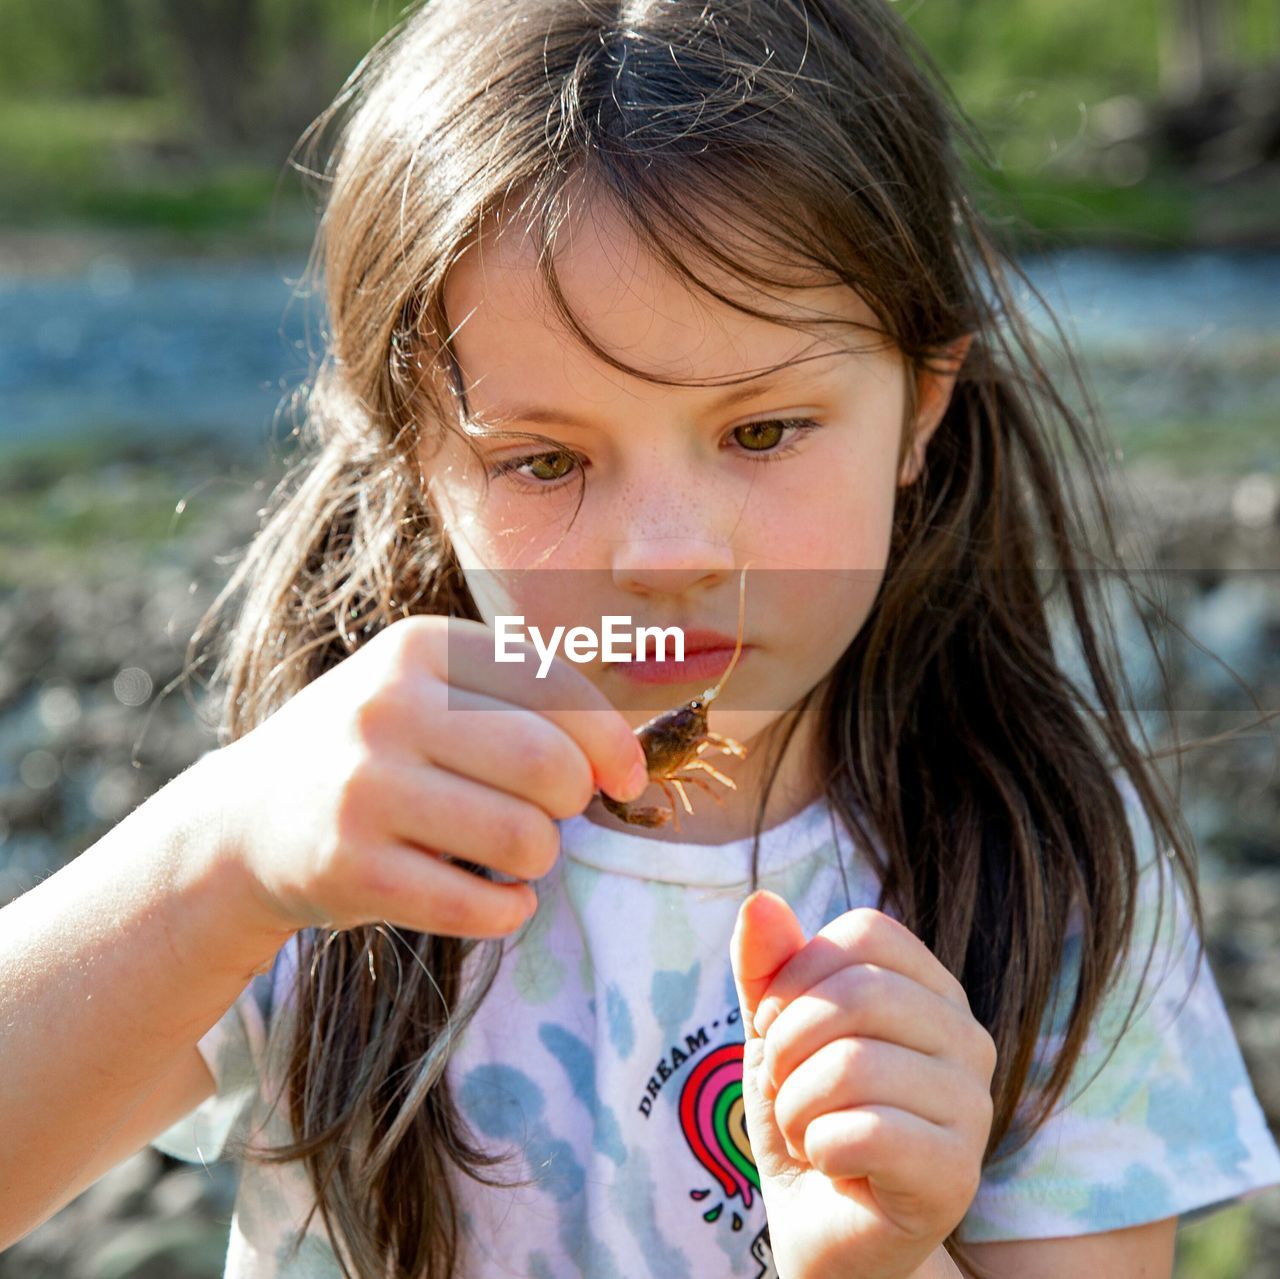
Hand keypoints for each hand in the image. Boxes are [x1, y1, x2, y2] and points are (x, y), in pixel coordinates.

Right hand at [213, 613, 647, 938]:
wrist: (245, 820)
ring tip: (519, 855)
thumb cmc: (373, 752)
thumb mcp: (429, 691)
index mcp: (419, 646)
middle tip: (553, 816)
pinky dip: (510, 911)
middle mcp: (386, 706)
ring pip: (523, 837)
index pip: (555, 686)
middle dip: (573, 802)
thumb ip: (522, 702)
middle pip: (549, 766)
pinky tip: (501, 901)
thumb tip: (627, 759)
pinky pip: (477, 904)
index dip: (612, 741)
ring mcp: (361, 787)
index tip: (627, 779)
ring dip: (542, 858)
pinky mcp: (347, 867)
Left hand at [729, 891, 996, 1278]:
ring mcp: (973, 1107)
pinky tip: (830, 1163)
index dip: (798, 974)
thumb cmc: (803, 1114)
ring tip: (805, 1128)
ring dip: (796, 1104)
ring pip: (853, 1064)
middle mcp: (968, 1038)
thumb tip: (759, 899)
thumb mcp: (772, 1030)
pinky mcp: (956, 1174)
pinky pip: (864, 1131)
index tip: (776, 1026)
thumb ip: (765, 966)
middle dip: (788, 1043)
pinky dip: (817, 1146)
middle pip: (859, 992)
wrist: (820, 1228)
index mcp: (932, 990)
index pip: (865, 933)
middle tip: (783, 1086)